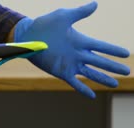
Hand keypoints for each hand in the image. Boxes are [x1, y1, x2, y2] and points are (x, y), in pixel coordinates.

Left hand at [14, 1, 129, 98]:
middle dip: (113, 67)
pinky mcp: (61, 72)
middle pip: (100, 62)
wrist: (27, 37)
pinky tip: (92, 95)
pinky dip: (83, 89)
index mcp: (80, 41)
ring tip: (115, 84)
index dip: (113, 50)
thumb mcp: (64, 16)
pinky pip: (75, 83)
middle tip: (127, 71)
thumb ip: (80, 12)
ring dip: (103, 78)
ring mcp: (70, 64)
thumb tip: (96, 4)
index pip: (101, 47)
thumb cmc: (44, 25)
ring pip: (91, 73)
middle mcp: (77, 54)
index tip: (125, 54)